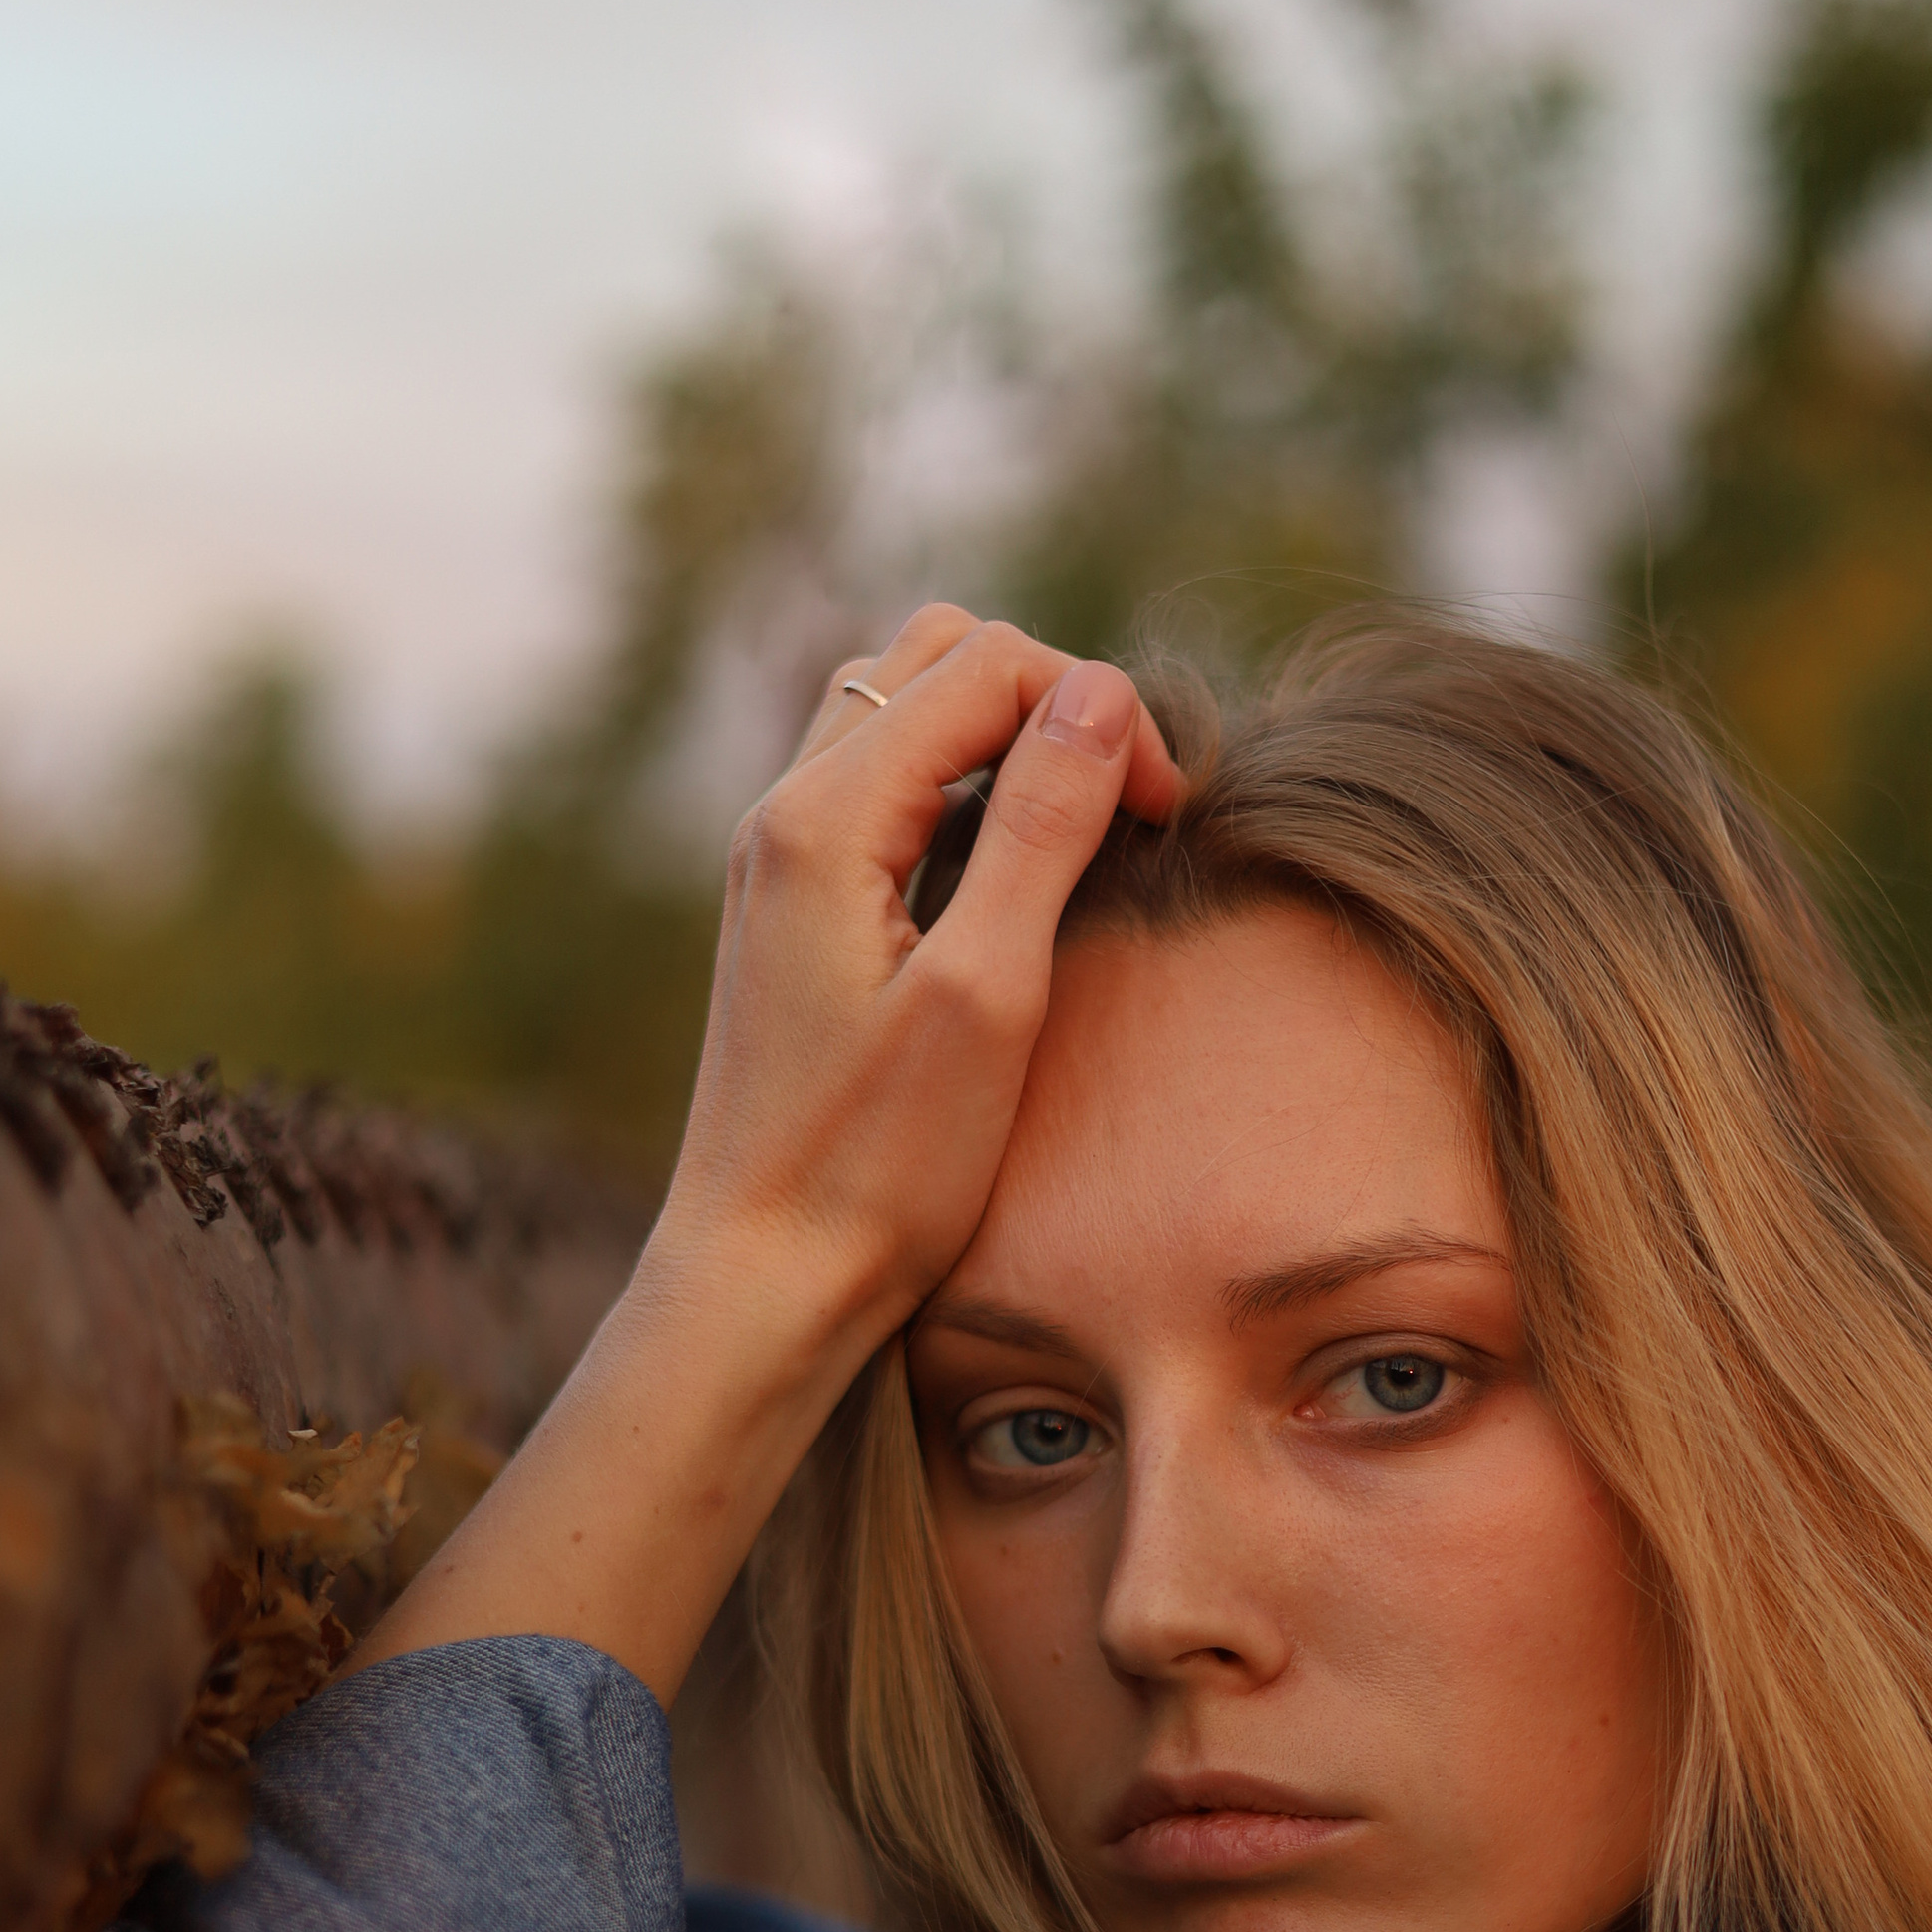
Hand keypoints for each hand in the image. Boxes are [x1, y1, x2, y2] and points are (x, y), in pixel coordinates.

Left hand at [355, 604, 1177, 1706]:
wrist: (764, 1275)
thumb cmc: (878, 1163)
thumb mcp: (986, 995)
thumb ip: (1041, 829)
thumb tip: (1100, 691)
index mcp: (822, 818)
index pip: (985, 665)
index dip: (1099, 710)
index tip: (1167, 815)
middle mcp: (783, 811)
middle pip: (935, 656)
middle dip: (1051, 696)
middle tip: (1129, 805)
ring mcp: (778, 856)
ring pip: (902, 708)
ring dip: (1005, 734)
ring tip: (1080, 828)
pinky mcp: (792, 904)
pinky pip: (881, 782)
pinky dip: (961, 784)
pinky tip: (1010, 870)